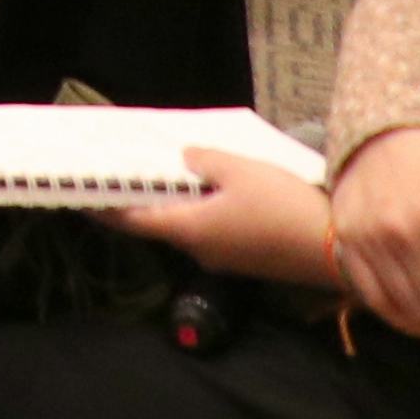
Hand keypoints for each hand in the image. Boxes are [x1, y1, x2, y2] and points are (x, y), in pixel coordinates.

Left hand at [104, 146, 335, 280]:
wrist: (339, 251)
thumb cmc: (283, 207)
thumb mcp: (240, 170)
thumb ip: (204, 160)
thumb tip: (184, 158)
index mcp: (187, 229)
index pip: (131, 221)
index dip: (103, 208)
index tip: (80, 196)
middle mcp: (199, 250)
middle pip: (159, 223)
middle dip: (143, 199)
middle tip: (128, 170)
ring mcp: (225, 259)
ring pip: (189, 226)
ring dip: (177, 203)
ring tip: (169, 172)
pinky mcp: (249, 260)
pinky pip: (214, 231)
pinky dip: (203, 211)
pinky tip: (212, 189)